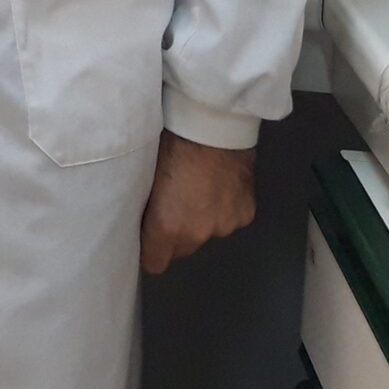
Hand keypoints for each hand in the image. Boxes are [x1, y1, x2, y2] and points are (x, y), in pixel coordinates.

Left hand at [140, 131, 256, 273]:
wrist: (212, 125)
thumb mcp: (145, 177)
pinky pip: (228, 219)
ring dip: (201, 220)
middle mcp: (198, 234)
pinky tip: (218, 184)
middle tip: (170, 205)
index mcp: (167, 228)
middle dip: (174, 235)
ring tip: (196, 189)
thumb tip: (142, 221)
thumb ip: (146, 208)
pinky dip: (223, 208)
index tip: (146, 238)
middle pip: (182, 250)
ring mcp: (226, 225)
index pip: (155, 263)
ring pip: (207, 234)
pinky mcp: (246, 214)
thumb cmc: (168, 143)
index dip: (149, 251)